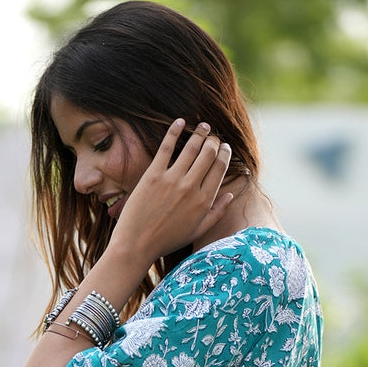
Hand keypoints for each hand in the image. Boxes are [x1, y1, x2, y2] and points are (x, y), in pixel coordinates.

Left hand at [109, 120, 233, 265]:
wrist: (137, 245)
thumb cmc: (167, 241)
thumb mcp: (196, 232)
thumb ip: (216, 213)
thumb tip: (231, 195)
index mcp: (203, 202)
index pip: (220, 169)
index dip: (225, 154)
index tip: (224, 148)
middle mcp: (190, 188)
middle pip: (209, 154)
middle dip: (214, 142)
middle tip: (212, 137)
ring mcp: (172, 180)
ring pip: (192, 147)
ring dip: (200, 133)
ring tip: (203, 126)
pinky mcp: (153, 175)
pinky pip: (167, 146)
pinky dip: (175, 131)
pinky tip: (180, 121)